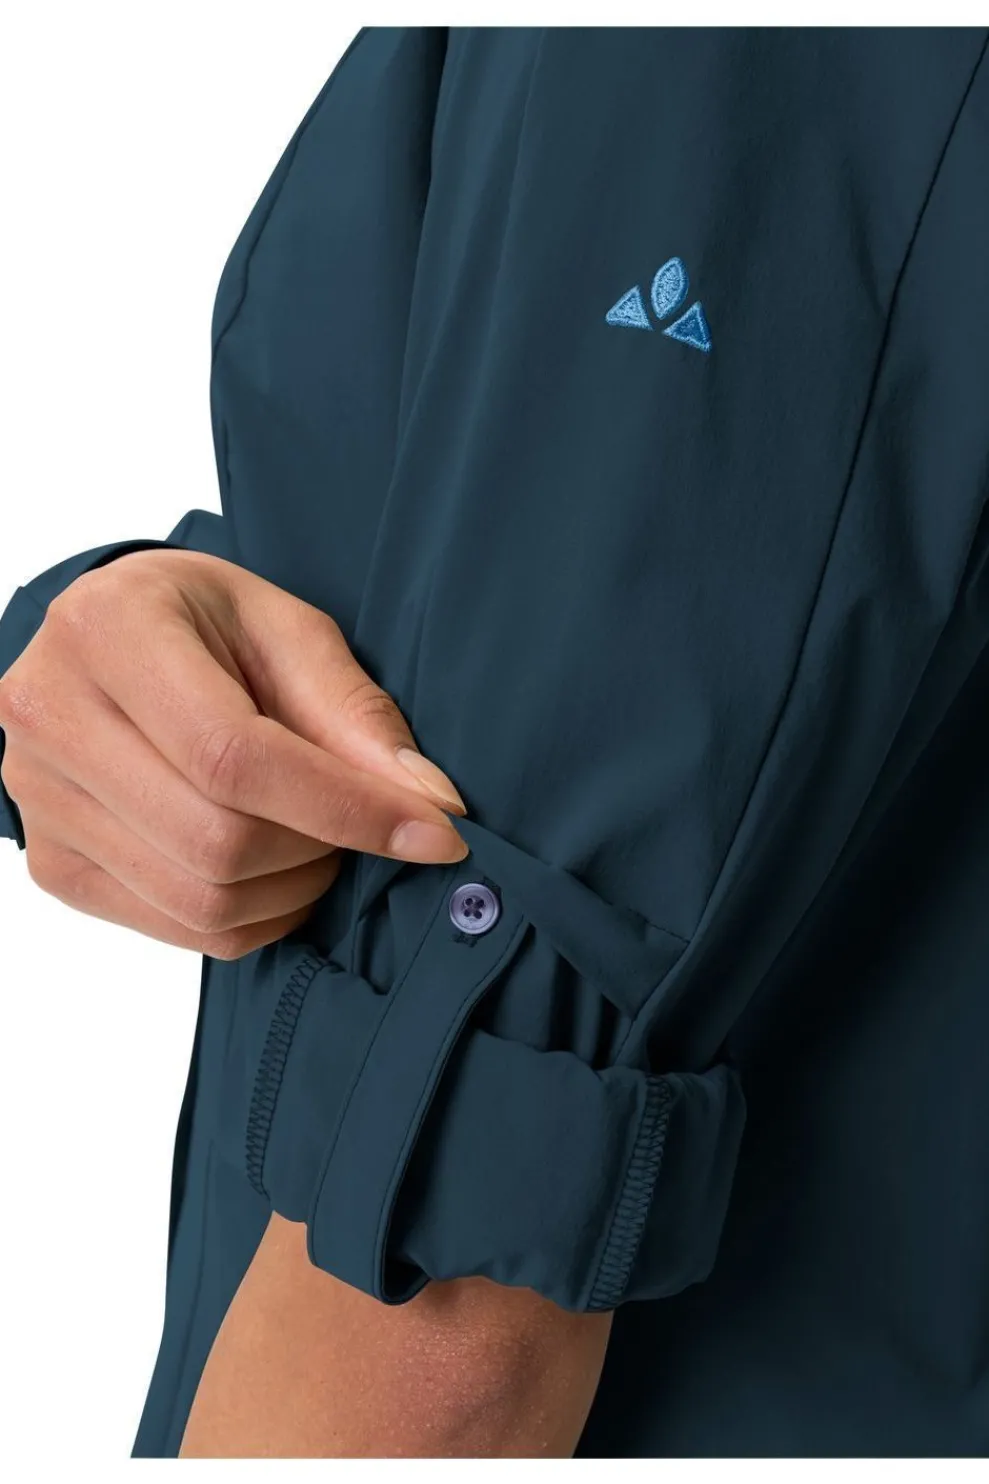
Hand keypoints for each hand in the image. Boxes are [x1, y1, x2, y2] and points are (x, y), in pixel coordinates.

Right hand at [0, 548, 467, 958]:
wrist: (105, 642)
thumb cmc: (201, 623)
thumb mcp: (285, 628)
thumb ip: (353, 713)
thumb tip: (430, 803)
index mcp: (108, 632)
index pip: (235, 757)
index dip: (347, 807)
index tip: (435, 831)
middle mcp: (52, 717)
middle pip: (218, 841)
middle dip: (323, 848)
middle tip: (366, 821)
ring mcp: (41, 801)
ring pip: (201, 898)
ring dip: (294, 888)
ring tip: (319, 836)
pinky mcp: (55, 863)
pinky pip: (179, 928)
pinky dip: (256, 915)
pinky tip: (276, 867)